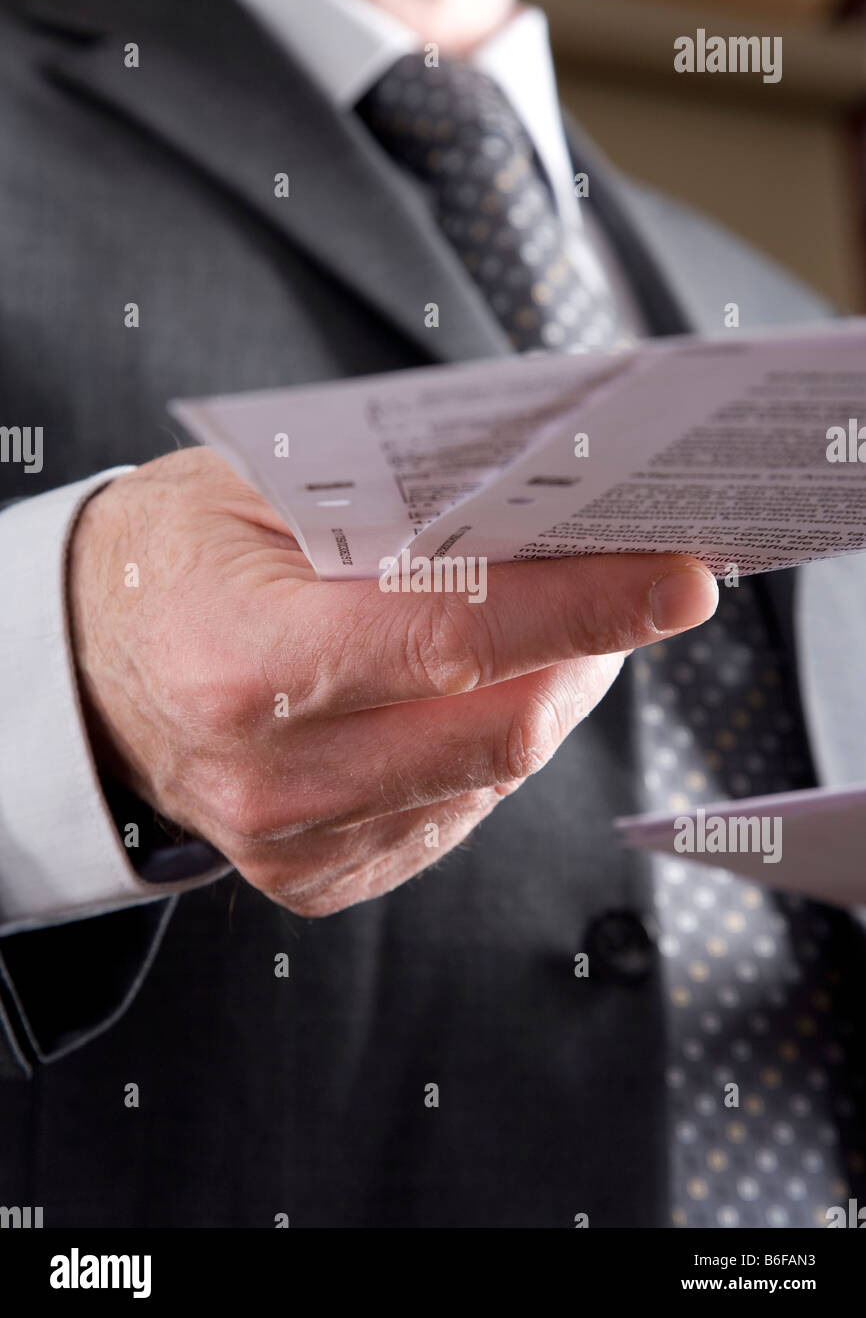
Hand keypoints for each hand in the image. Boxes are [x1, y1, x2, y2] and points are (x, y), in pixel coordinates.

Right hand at [68, 449, 717, 915]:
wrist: (94, 666)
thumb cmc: (181, 559)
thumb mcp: (264, 493)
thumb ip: (399, 511)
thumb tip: (551, 520)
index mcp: (243, 658)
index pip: (453, 635)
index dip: (582, 606)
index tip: (679, 580)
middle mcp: (269, 774)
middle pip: (498, 727)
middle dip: (589, 648)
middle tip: (634, 582)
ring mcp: (295, 842)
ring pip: (494, 775)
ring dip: (549, 693)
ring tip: (556, 624)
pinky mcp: (320, 876)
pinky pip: (458, 811)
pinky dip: (492, 744)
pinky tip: (474, 690)